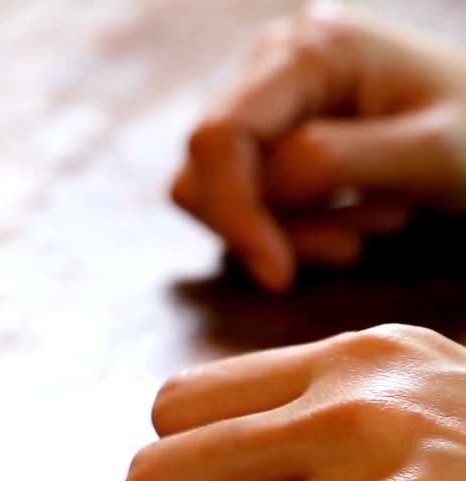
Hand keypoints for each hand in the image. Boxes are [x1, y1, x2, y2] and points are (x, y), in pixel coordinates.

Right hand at [172, 4, 465, 292]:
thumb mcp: (429, 152)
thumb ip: (334, 162)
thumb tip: (260, 189)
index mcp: (306, 52)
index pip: (218, 137)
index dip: (234, 211)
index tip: (279, 274)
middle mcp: (271, 63)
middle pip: (206, 167)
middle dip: (269, 224)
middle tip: (352, 247)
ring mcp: (269, 95)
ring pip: (219, 189)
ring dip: (289, 229)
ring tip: (370, 226)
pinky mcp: (273, 129)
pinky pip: (246, 193)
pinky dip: (294, 224)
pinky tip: (355, 216)